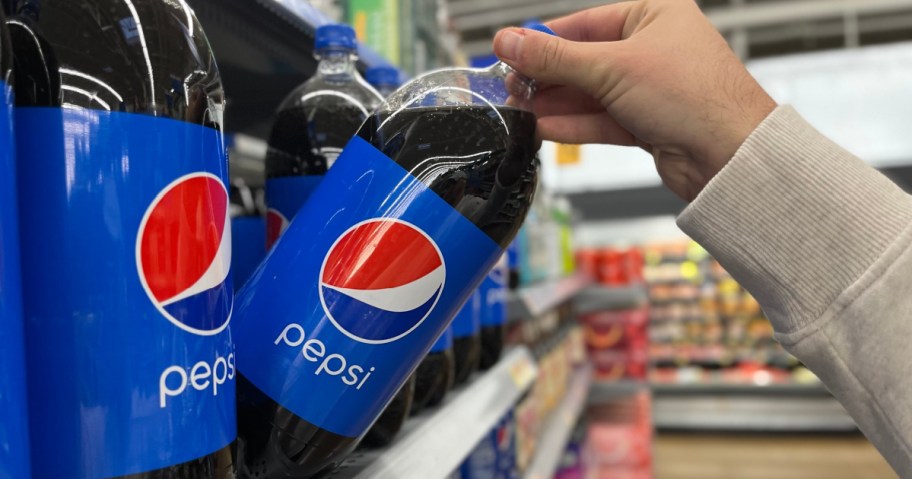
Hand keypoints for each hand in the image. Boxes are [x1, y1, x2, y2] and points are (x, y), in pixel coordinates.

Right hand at [493, 0, 775, 200]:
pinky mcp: (647, 123)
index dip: (543, 40)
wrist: (731, 157)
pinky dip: (571, 125)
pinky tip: (542, 128)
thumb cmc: (698, 98)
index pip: (584, 24)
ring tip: (519, 111)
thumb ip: (554, 58)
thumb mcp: (612, 68)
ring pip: (589, 94)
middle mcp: (653, 49)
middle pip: (583, 61)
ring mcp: (650, 88)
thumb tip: (511, 41)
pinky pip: (600, 119)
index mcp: (655, 15)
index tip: (509, 51)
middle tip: (510, 87)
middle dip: (545, 78)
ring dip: (553, 104)